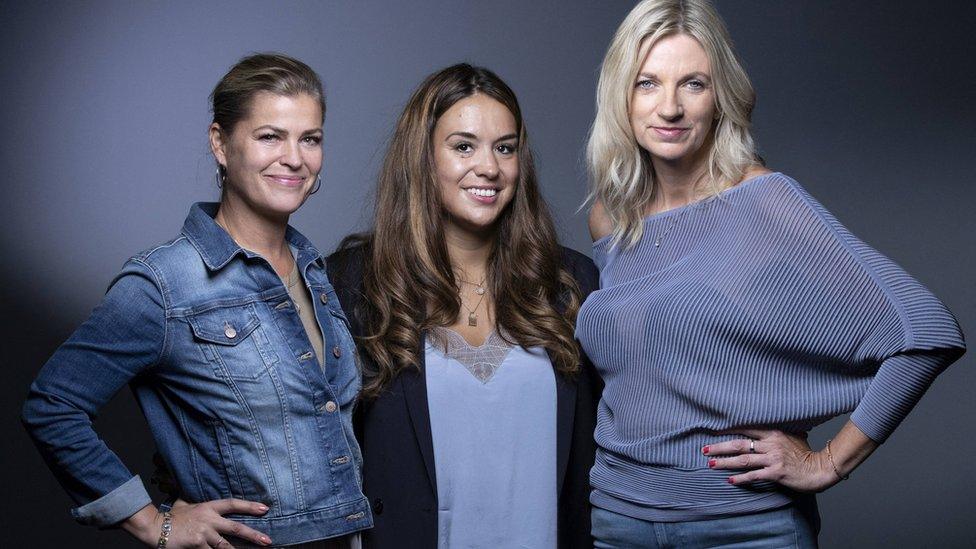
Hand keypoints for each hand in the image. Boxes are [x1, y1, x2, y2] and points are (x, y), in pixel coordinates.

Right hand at [123, 498, 271, 547]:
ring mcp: (204, 533)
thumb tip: (195, 496)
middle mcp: (209, 519)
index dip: (249, 506)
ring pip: (226, 546)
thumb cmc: (171, 517)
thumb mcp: (185, 504)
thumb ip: (195, 502)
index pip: (233, 504)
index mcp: (208, 507)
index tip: (265, 509)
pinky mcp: (197, 545)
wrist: (154, 527)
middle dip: (253, 535)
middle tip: (267, 541)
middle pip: (236, 527)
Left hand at [702, 429, 837, 492]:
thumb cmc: (806, 453)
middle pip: (739, 444)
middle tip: (704, 449)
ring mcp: (773, 459)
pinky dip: (741, 478)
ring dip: (725, 462)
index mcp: (773, 433)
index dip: (727, 430)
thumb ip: (779, 431)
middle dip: (719, 447)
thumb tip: (769, 424)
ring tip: (711, 464)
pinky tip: (730, 480)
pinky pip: (754, 475)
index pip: (745, 428)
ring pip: (743, 460)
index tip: (712, 431)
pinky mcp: (776, 473)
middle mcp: (771, 444)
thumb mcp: (794, 435)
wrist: (820, 469)